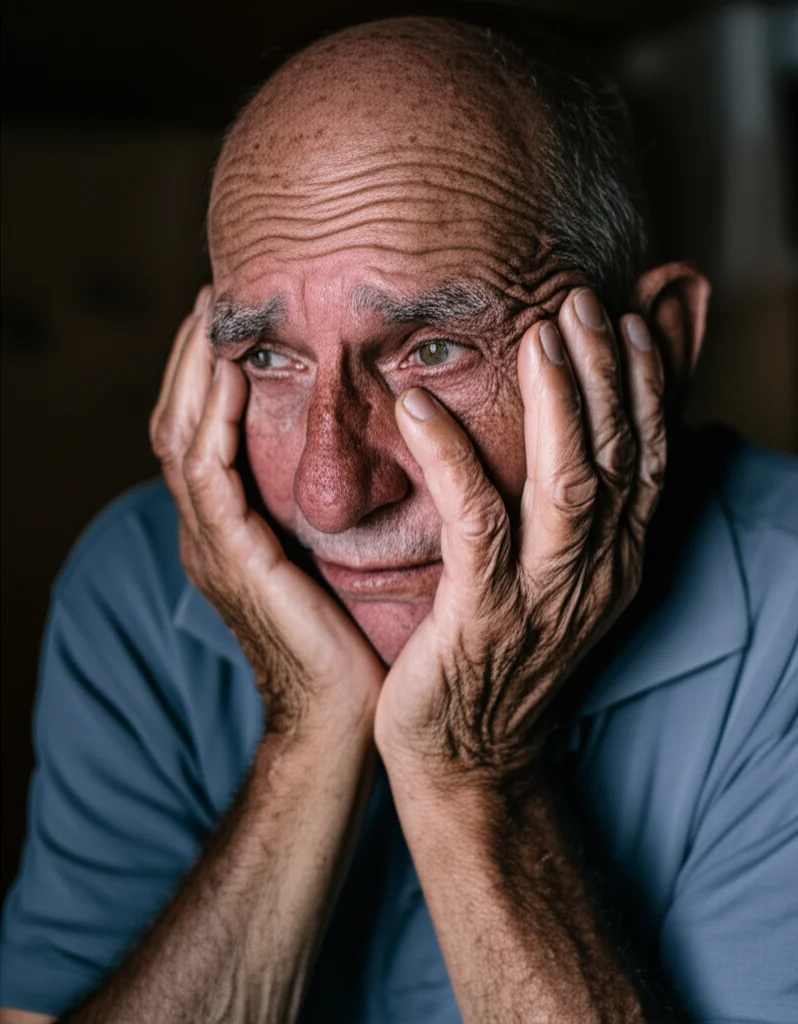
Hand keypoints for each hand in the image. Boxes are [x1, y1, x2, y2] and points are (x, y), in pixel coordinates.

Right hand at [150, 288, 384, 737]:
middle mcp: (209, 532)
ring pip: (182, 438)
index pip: (203, 434)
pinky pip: (208, 475)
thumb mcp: (334, 558)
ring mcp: (212, 547)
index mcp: (231, 530)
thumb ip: (326, 505)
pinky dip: (210, 419)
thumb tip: (366, 447)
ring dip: (193, 372)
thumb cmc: (352, 640)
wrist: (344, 719)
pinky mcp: (232, 561)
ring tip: (211, 312)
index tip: (235, 318)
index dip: (209, 374)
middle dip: (192, 357)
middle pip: (179, 424)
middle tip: (212, 294)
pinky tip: (226, 374)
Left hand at [374, 288, 664, 784]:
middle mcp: (595, 576)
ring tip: (538, 333)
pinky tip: (421, 405)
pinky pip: (478, 522)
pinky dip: (454, 457)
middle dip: (608, 374)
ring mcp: (544, 598)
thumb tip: (570, 439)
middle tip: (583, 301)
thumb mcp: (550, 583)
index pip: (649, 459)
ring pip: (570, 483)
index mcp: (615, 563)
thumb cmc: (498, 658)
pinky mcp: (484, 616)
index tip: (628, 322)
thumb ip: (563, 514)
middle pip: (619, 457)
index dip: (645, 387)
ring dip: (561, 402)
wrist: (467, 760)